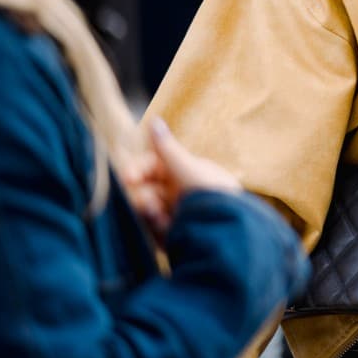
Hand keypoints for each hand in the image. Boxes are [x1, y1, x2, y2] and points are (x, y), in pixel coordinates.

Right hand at [130, 119, 243, 244]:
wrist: (230, 229)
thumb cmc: (212, 193)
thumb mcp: (188, 169)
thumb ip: (167, 149)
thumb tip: (154, 120)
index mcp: (182, 172)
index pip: (150, 167)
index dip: (136, 170)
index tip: (128, 177)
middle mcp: (177, 192)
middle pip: (145, 191)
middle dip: (143, 198)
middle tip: (148, 204)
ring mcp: (175, 214)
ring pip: (147, 213)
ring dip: (150, 215)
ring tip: (163, 220)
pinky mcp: (174, 236)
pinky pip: (154, 233)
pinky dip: (156, 231)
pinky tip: (169, 232)